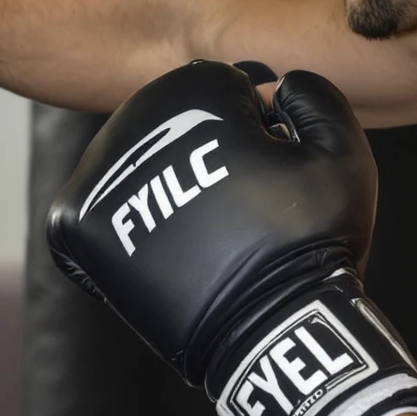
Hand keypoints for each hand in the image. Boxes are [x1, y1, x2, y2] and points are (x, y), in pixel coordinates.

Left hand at [47, 60, 416, 415]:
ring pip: (138, 165)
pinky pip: (98, 209)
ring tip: (208, 233)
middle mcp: (131, 124)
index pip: (223, 89)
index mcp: (190, 92)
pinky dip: (127, 225)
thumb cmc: (311, 242)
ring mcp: (95, 177)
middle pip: (173, 125)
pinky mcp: (74, 226)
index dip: (260, 128)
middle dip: (207, 155)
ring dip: (168, 186)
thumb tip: (273, 85)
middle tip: (242, 208)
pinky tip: (168, 247)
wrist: (269, 330)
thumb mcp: (342, 151)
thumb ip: (313, 94)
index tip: (274, 167)